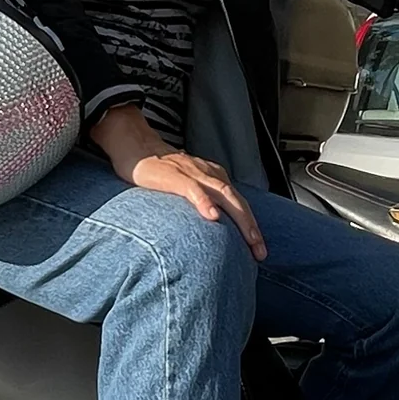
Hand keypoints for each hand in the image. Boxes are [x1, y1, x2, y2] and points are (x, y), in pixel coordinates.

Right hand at [88, 104, 264, 258]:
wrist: (137, 147)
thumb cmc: (160, 171)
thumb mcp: (186, 187)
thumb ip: (200, 202)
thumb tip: (211, 227)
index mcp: (214, 178)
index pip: (239, 204)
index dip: (251, 227)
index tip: (258, 250)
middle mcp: (209, 174)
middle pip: (238, 202)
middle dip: (252, 228)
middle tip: (260, 252)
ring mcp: (194, 174)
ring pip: (224, 195)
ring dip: (240, 219)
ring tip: (250, 239)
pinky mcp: (176, 175)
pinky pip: (193, 189)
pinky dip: (205, 202)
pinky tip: (213, 217)